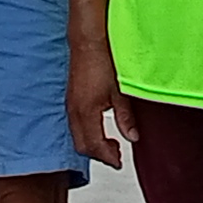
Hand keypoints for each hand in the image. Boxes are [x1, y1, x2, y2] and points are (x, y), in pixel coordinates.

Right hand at [65, 31, 127, 172]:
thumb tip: (132, 137)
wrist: (88, 40)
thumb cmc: (102, 61)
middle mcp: (74, 111)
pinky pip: (75, 125)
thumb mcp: (120, 92)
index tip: (119, 162)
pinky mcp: (71, 98)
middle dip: (99, 155)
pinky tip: (100, 127)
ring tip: (111, 144)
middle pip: (82, 145)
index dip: (108, 157)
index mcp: (86, 112)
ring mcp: (70, 105)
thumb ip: (125, 118)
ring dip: (93, 144)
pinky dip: (87, 133)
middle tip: (116, 156)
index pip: (94, 146)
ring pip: (77, 136)